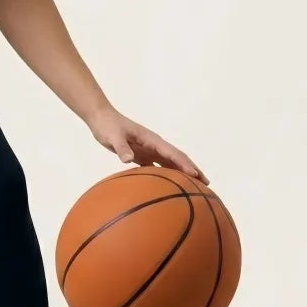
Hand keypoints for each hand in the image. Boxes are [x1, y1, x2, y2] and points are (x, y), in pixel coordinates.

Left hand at [88, 106, 208, 184]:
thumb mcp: (114, 137)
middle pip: (177, 158)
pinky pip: (157, 166)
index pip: (172, 153)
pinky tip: (170, 186)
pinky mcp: (141, 154)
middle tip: (206, 183)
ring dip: (182, 174)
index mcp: (152, 140)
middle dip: (192, 169)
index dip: (184, 164)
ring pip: (170, 163)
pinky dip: (166, 175)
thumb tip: (128, 160)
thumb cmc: (108, 126)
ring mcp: (149, 150)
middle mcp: (154, 145)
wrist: (101, 119)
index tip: (195, 175)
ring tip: (194, 187)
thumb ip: (122, 148)